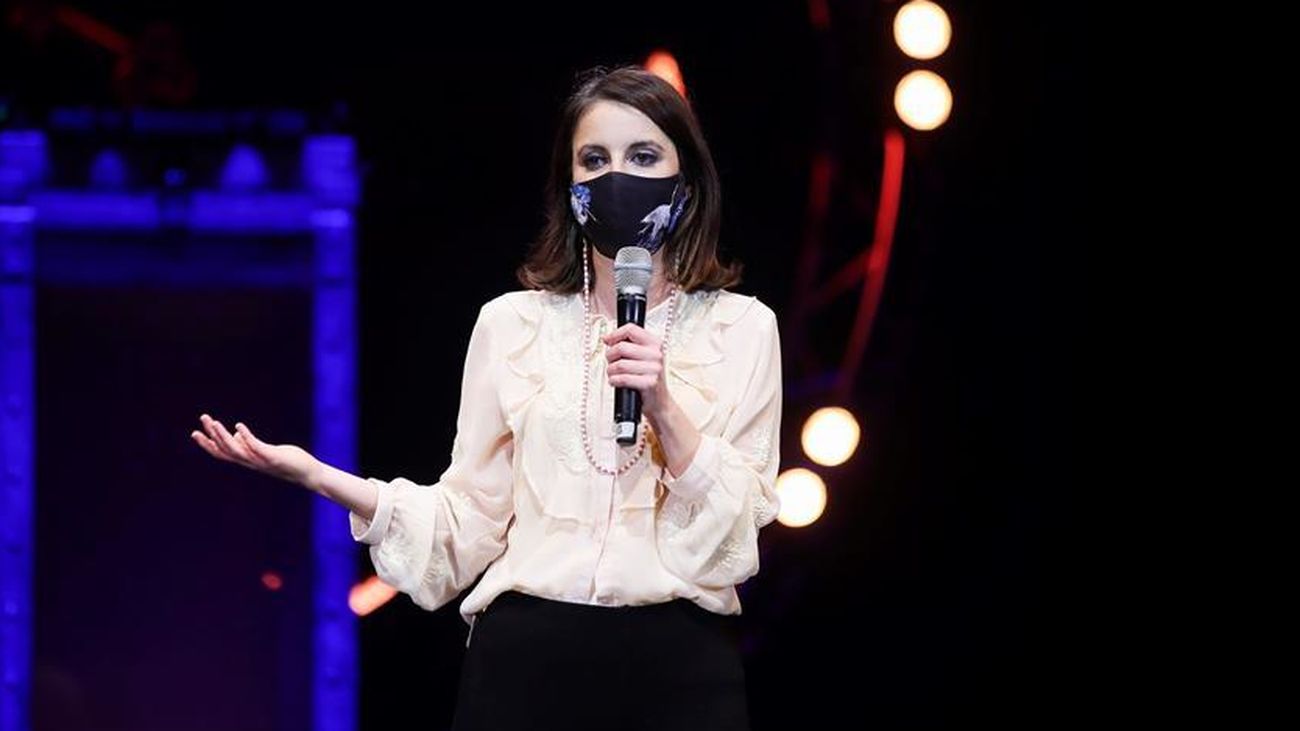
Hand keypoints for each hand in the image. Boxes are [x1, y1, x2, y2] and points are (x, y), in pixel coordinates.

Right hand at [191, 414, 322, 491]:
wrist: (308, 474)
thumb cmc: (287, 460)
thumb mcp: (265, 451)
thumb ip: (248, 445)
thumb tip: (235, 434)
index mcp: (247, 460)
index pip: (222, 453)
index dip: (208, 444)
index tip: (195, 433)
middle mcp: (250, 462)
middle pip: (225, 450)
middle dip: (211, 435)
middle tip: (203, 418)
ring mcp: (260, 461)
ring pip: (236, 450)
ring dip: (223, 436)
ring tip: (214, 422)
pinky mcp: (272, 457)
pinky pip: (255, 447)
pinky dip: (245, 437)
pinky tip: (238, 425)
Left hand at [602, 322, 673, 420]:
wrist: (659, 401)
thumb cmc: (648, 378)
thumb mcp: (643, 357)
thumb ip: (629, 344)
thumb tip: (607, 339)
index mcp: (655, 343)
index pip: (631, 329)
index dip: (615, 334)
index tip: (608, 341)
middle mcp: (657, 354)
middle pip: (621, 347)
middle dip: (610, 356)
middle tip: (611, 362)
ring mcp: (654, 369)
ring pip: (620, 364)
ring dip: (611, 371)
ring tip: (613, 374)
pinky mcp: (650, 383)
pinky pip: (623, 378)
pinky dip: (614, 381)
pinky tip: (616, 382)